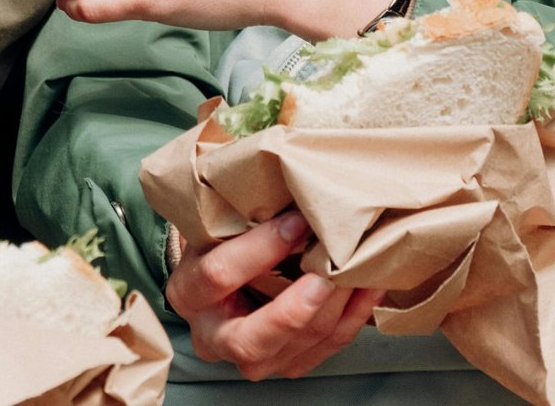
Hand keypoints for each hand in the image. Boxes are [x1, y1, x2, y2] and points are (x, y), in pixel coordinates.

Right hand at [166, 213, 383, 379]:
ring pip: (297, 347)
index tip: (297, 221)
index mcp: (187, 293)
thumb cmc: (221, 244)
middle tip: (328, 273)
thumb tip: (293, 189)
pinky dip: (351, 318)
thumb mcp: (217, 227)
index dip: (259, 249)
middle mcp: (212, 337)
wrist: (222, 280)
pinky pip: (325, 350)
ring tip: (357, 269)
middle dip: (295, 309)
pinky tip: (367, 287)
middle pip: (249, 340)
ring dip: (333, 308)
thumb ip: (243, 217)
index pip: (218, 275)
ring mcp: (250, 360)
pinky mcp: (285, 365)